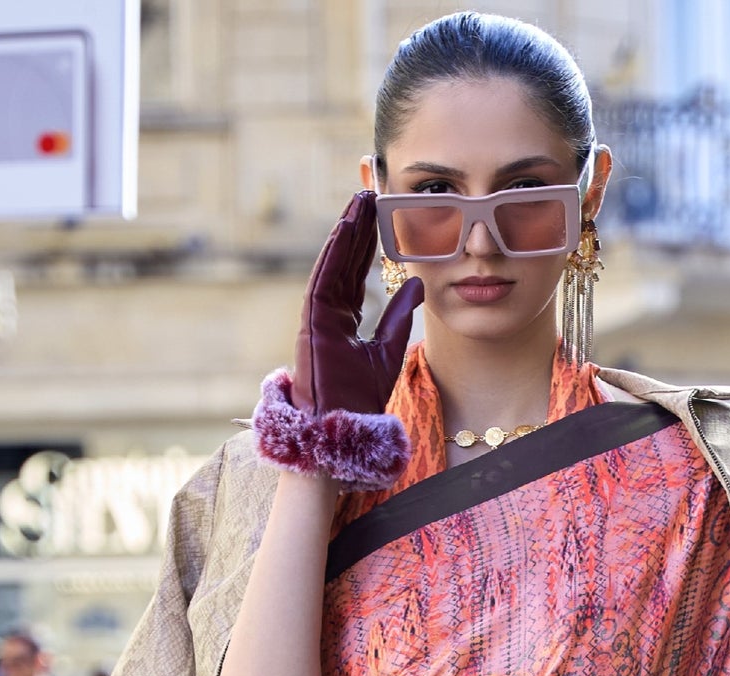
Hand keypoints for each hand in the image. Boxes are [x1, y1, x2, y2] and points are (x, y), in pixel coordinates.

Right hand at [292, 192, 422, 416]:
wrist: (342, 427)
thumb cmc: (359, 399)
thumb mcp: (388, 349)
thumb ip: (399, 316)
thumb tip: (418, 283)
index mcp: (342, 320)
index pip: (356, 274)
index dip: (367, 245)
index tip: (379, 217)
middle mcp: (327, 313)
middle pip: (344, 262)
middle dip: (357, 228)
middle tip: (369, 194)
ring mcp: (317, 315)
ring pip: (333, 263)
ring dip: (346, 230)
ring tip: (359, 199)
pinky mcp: (312, 320)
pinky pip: (324, 277)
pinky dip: (335, 251)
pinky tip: (346, 226)